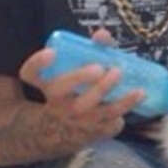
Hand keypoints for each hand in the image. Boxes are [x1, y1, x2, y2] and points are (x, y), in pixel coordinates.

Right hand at [19, 28, 144, 142]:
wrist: (65, 130)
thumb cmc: (72, 93)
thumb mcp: (73, 72)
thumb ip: (89, 49)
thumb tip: (103, 35)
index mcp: (47, 85)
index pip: (30, 74)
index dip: (37, 63)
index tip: (50, 52)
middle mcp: (57, 104)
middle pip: (61, 91)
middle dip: (79, 78)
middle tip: (99, 68)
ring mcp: (75, 120)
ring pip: (92, 110)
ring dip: (114, 98)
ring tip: (135, 84)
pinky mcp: (93, 132)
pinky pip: (110, 122)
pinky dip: (124, 108)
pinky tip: (138, 94)